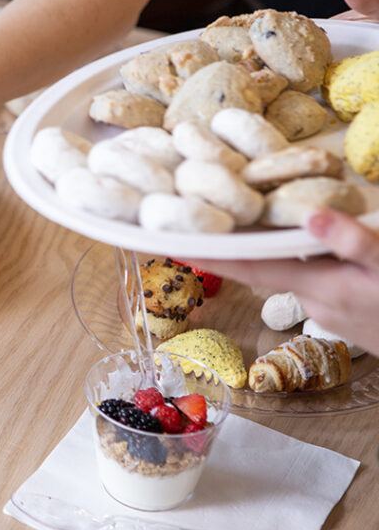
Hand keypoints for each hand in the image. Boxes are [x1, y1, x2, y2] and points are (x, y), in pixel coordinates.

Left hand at [191, 209, 378, 355]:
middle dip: (240, 246)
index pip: (250, 269)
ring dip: (282, 250)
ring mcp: (328, 311)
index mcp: (320, 287)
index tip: (175, 245)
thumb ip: (355, 242)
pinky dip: (309, 262)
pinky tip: (315, 242)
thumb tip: (312, 216)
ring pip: (294, 272)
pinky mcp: (343, 313)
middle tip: (212, 217)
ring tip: (264, 218)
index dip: (212, 256)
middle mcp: (315, 302)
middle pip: (266, 267)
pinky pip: (316, 280)